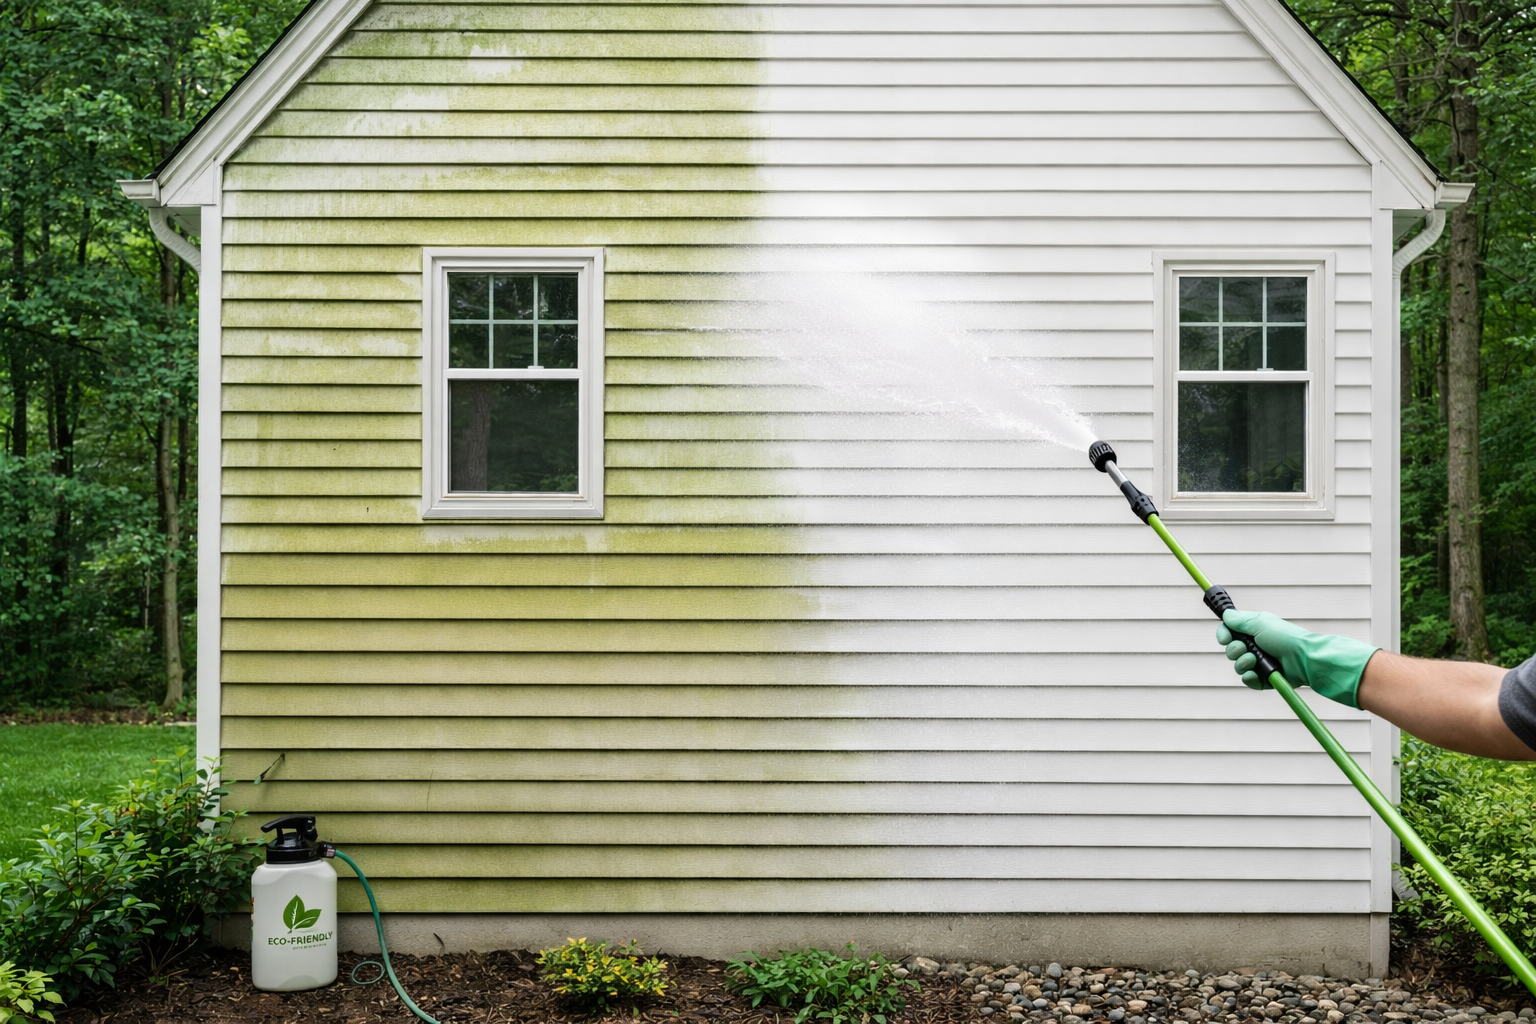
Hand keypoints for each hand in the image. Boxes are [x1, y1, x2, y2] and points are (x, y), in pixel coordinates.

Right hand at [1216, 609, 1377, 707]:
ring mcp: (1260, 663)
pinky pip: (1248, 680)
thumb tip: (1225, 614)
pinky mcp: (1265, 678)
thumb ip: (1240, 620)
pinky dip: (1250, 678)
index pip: (1229, 632)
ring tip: (1254, 661)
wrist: (1304, 658)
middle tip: (1245, 648)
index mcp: (1253, 630)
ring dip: (1242, 663)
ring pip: (1238, 666)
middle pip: (1231, 650)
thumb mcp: (1260, 623)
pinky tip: (1256, 674)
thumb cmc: (1284, 637)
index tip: (1225, 638)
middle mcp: (1255, 646)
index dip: (1224, 635)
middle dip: (1234, 650)